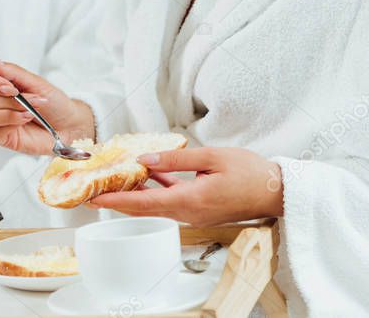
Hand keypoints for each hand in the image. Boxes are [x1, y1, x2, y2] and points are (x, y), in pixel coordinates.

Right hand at [0, 55, 93, 155]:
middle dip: (12, 98)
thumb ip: (10, 71)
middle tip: (32, 98)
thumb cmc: (54, 103)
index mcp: (2, 84)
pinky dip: (12, 122)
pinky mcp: (2, 136)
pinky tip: (26, 119)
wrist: (69, 124)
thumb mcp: (35, 82)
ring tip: (30, 111)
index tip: (9, 85)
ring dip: (11, 111)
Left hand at [87, 147, 283, 226]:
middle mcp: (188, 211)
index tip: (95, 199)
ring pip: (155, 204)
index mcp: (190, 200)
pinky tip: (147, 172)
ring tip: (113, 180)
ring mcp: (193, 211)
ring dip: (134, 194)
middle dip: (117, 199)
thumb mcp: (211, 157)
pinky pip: (170, 199)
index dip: (116, 200)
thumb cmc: (250, 173)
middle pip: (144, 207)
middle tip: (93, 191)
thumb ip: (176, 159)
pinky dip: (155, 188)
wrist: (275, 191)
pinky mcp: (199, 207)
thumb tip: (145, 160)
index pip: (144, 203)